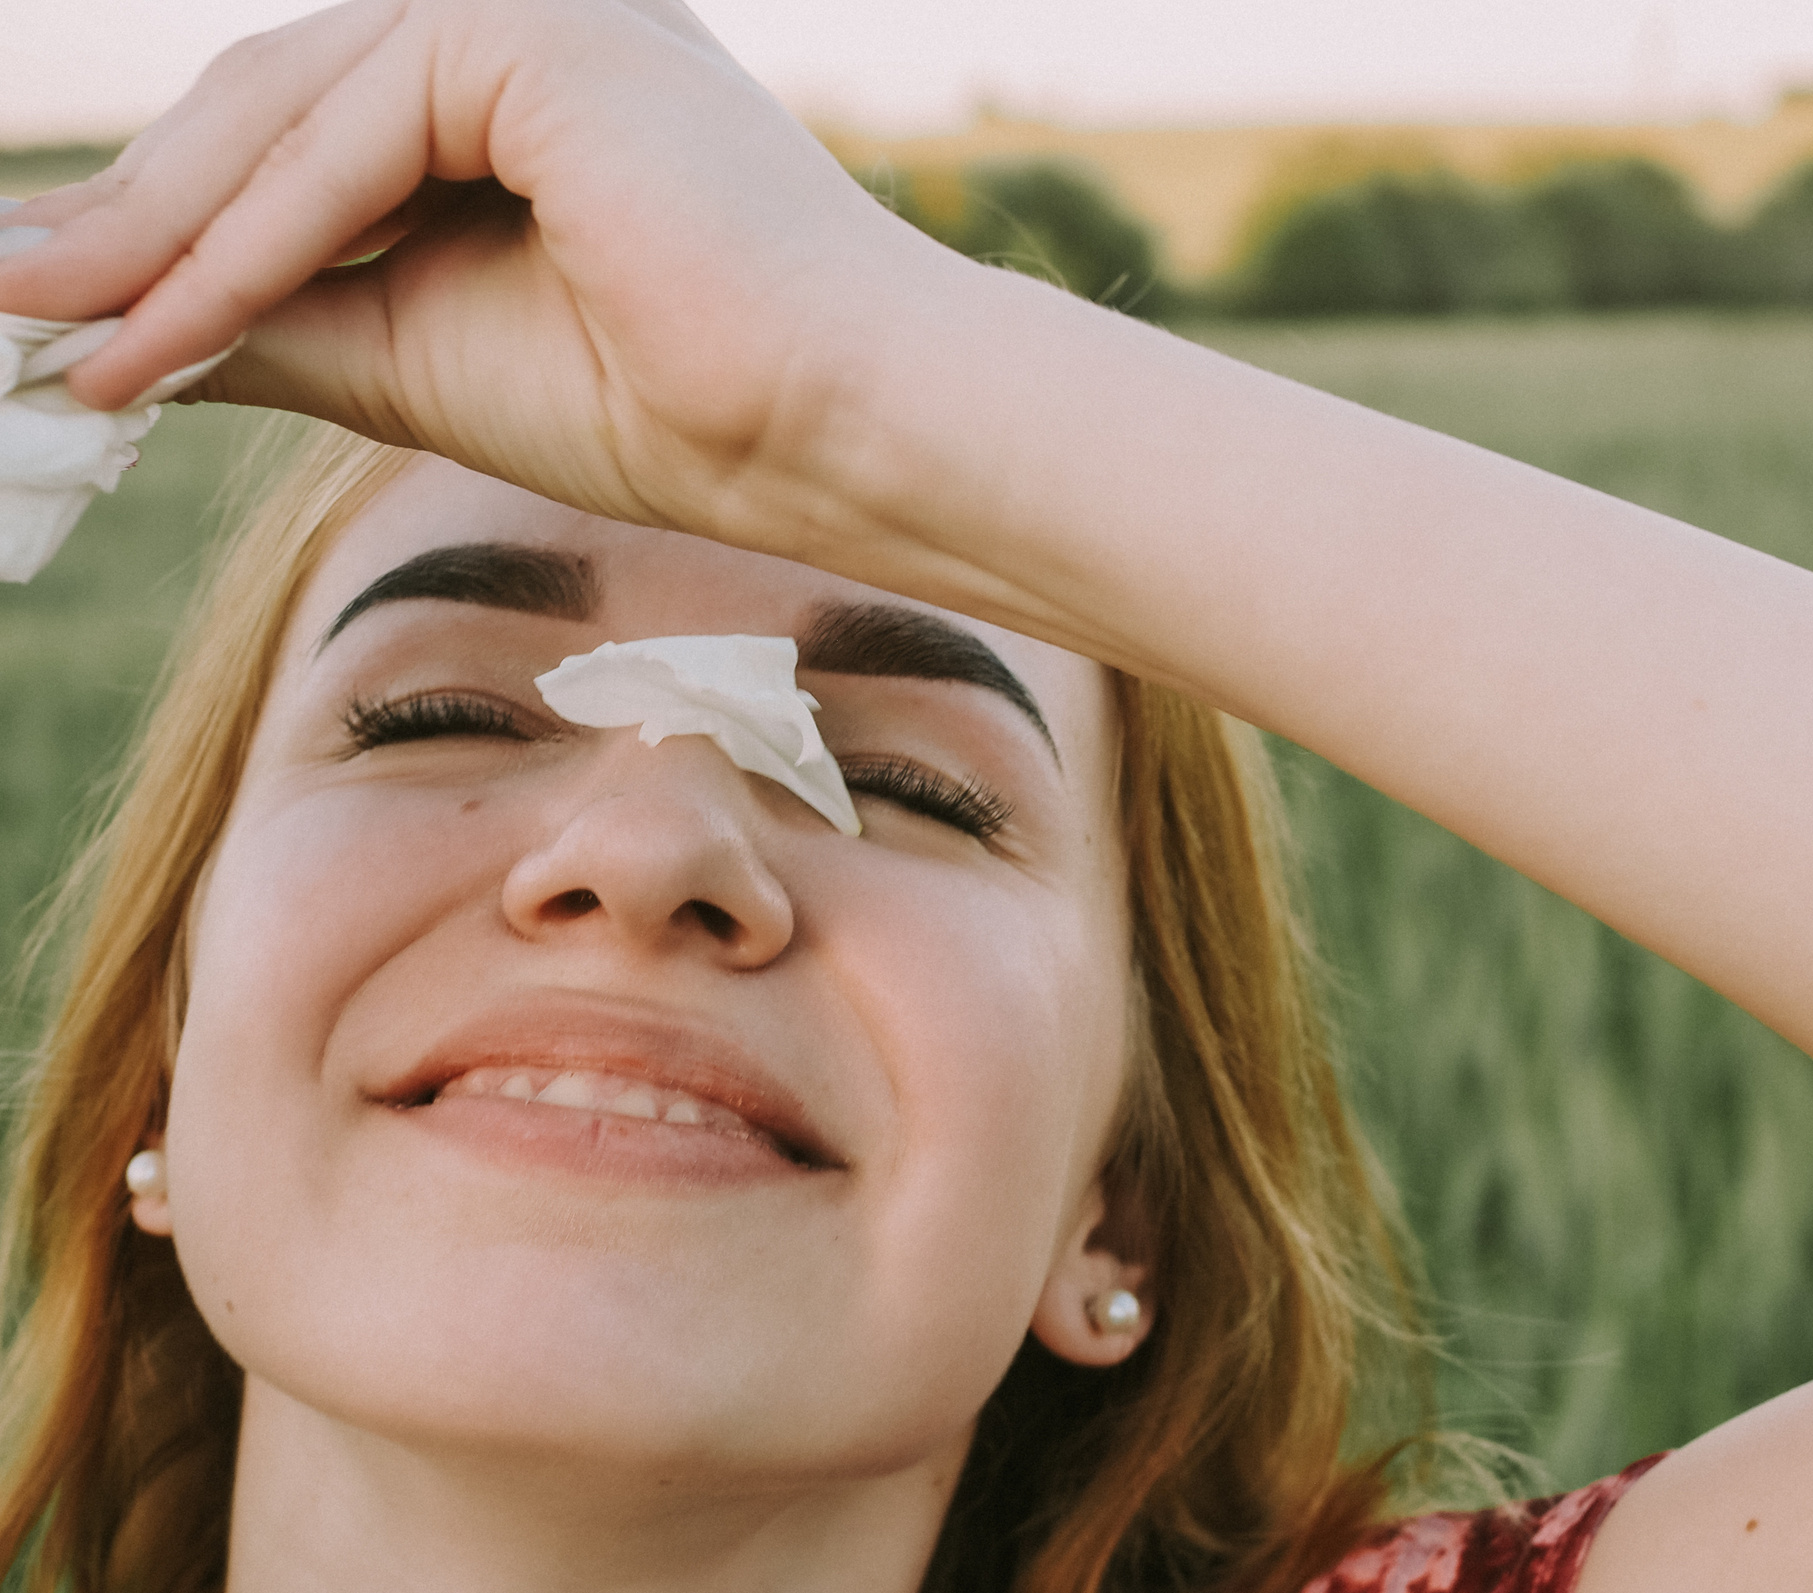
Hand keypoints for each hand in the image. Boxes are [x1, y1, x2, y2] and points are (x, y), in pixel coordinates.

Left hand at [0, 0, 945, 550]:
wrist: (832, 430)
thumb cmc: (677, 410)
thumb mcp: (415, 357)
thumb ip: (279, 317)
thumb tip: (118, 329)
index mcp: (521, 91)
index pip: (306, 132)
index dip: (175, 219)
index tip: (62, 308)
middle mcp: (526, 26)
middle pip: (274, 106)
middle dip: (140, 221)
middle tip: (22, 312)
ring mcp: (537, 11)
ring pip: (291, 111)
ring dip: (166, 237)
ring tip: (66, 337)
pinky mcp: (539, 29)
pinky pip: (347, 133)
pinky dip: (248, 238)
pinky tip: (166, 328)